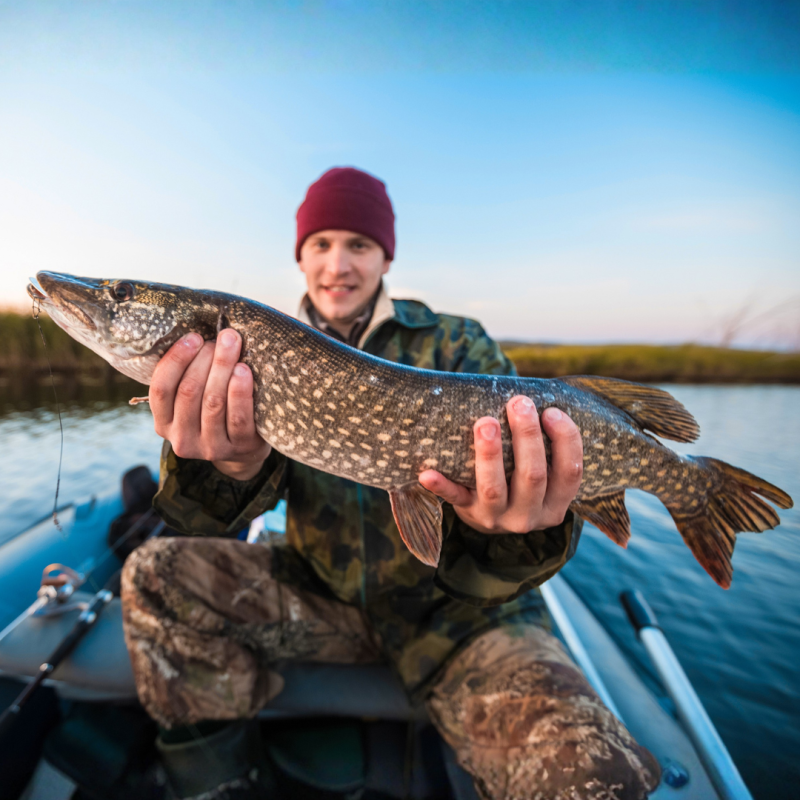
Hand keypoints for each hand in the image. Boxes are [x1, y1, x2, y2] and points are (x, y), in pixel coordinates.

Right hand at [149, 330, 271, 480]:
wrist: (244, 448)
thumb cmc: (215, 411)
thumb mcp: (193, 400)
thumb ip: (186, 375)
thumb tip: (194, 329)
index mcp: (163, 423)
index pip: (161, 388)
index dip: (176, 359)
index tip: (194, 336)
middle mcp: (182, 439)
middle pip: (189, 391)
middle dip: (205, 358)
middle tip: (223, 337)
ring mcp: (210, 447)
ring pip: (213, 402)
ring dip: (222, 367)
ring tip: (233, 344)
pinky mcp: (239, 447)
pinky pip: (238, 417)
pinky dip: (240, 391)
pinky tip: (244, 370)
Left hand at [418, 396, 582, 533]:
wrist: (490, 513)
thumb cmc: (519, 475)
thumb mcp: (542, 469)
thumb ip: (544, 442)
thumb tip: (534, 395)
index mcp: (555, 502)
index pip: (570, 472)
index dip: (566, 440)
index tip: (552, 411)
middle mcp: (529, 515)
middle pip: (533, 476)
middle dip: (527, 436)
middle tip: (518, 403)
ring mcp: (497, 518)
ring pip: (494, 488)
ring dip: (489, 454)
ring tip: (485, 422)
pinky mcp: (468, 513)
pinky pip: (454, 499)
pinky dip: (441, 486)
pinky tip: (427, 473)